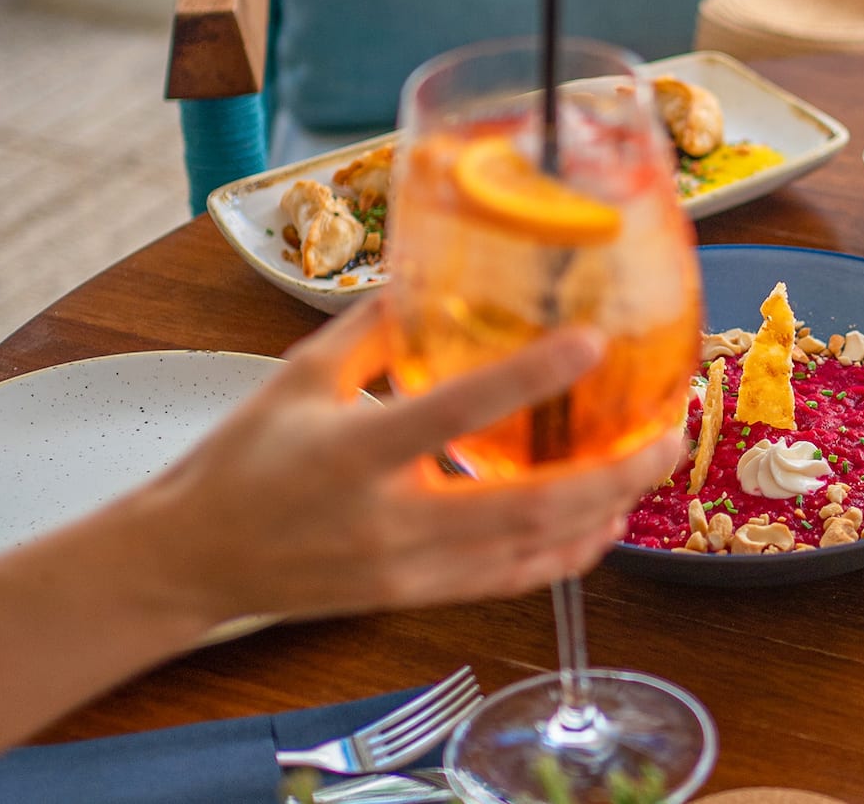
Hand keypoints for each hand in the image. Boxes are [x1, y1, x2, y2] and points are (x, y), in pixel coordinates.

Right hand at [116, 298, 681, 627]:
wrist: (194, 560)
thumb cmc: (242, 462)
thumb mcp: (298, 376)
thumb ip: (375, 327)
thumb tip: (440, 265)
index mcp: (352, 453)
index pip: (453, 412)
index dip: (528, 379)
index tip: (591, 343)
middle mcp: (388, 520)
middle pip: (526, 506)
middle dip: (614, 472)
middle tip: (669, 430)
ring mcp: (408, 569)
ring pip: (532, 551)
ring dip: (607, 511)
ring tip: (653, 464)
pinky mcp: (418, 598)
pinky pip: (513, 581)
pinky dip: (570, 552)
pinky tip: (606, 518)